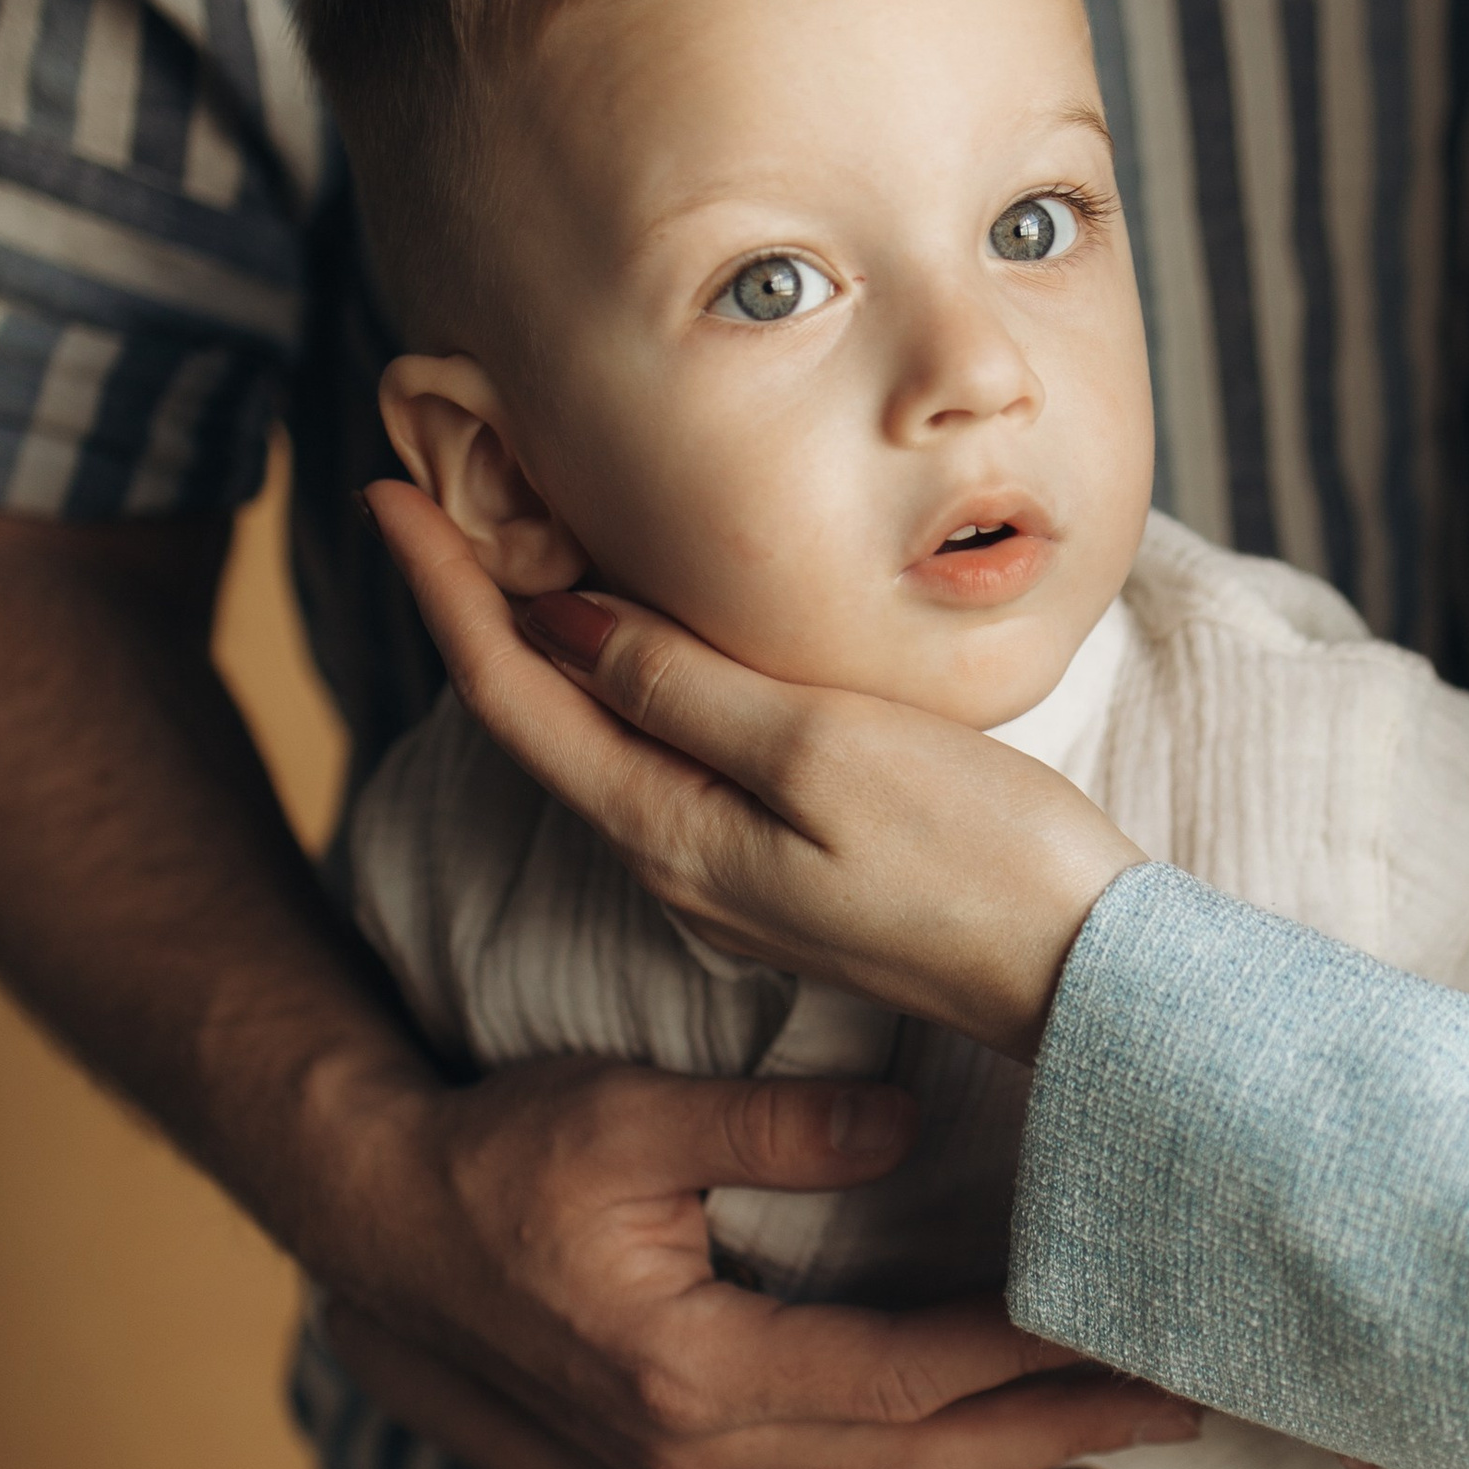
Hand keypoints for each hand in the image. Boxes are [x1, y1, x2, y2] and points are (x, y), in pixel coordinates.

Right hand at [300, 1048, 1196, 1468]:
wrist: (389, 1224)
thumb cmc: (506, 1155)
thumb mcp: (627, 1110)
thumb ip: (774, 1127)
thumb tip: (911, 1125)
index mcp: (691, 1369)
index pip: (901, 1382)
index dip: (1022, 1361)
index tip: (1118, 1326)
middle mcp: (693, 1457)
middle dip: (1055, 1446)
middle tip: (1179, 1410)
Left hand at [367, 485, 1142, 1058]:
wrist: (1084, 977)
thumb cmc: (978, 858)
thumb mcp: (821, 750)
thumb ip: (688, 688)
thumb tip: (566, 622)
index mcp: (668, 828)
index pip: (512, 693)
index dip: (444, 589)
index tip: (384, 490)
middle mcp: (674, 861)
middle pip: (536, 717)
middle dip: (472, 604)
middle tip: (426, 491)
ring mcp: (728, 873)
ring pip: (596, 740)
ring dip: (538, 643)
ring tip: (501, 544)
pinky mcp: (784, 869)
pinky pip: (663, 760)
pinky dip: (620, 684)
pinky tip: (630, 640)